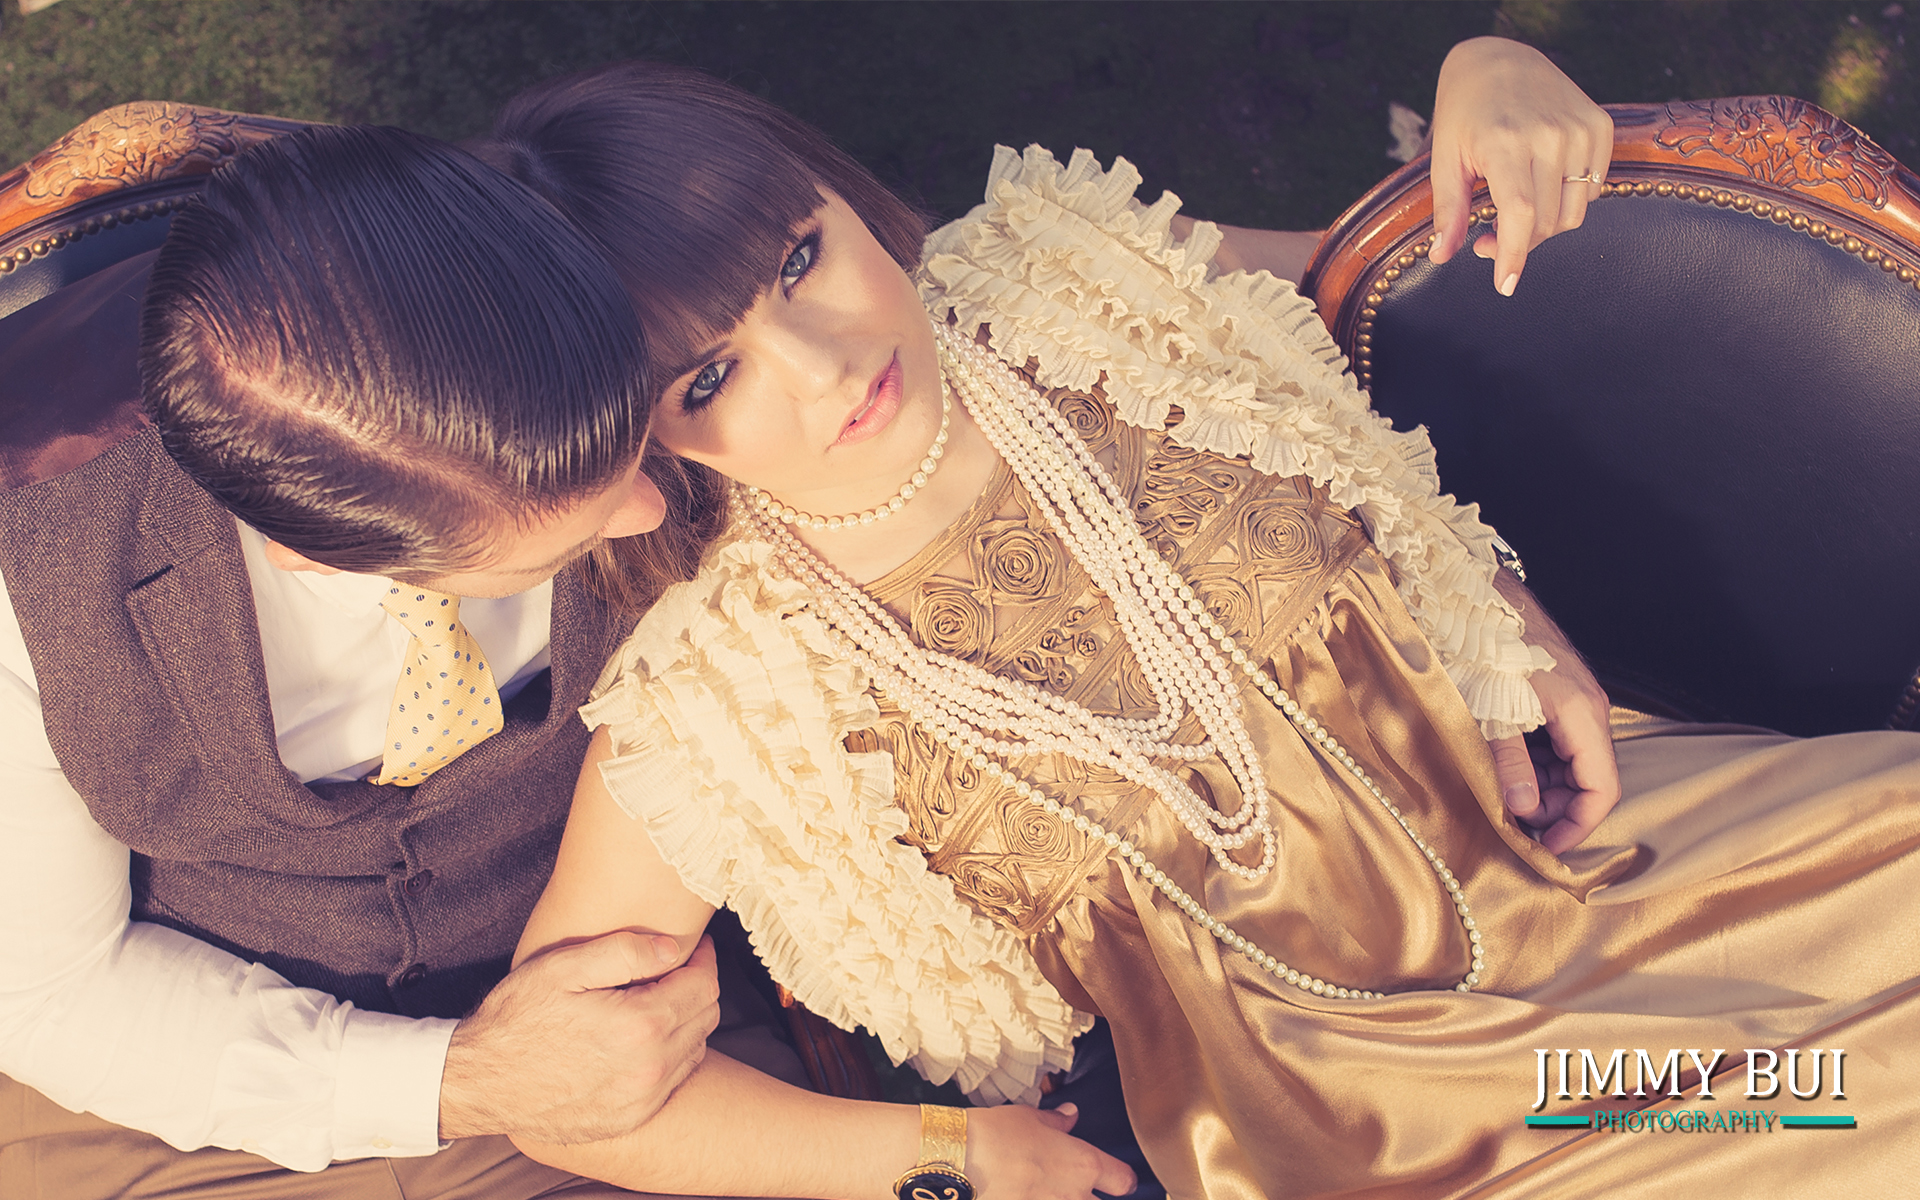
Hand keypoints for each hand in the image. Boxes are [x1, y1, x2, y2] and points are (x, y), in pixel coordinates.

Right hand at [439, 932, 721, 1143]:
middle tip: (674, 971)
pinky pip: (673, 1082)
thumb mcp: (563, 968)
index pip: (703, 985)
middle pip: (707, 1017)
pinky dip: (670, 1057)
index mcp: (640, 1026)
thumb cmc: (517, 1018)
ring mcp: (641, 1100)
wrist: (480, 1082)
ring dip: (686, 1022)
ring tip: (658, 1002)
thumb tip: (674, 947)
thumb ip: (625, 952)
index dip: (704, 959)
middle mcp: (649, 1070)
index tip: (695, 946)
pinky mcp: (629, 1119)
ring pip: (695, 1050)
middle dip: (697, 987)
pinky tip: (642, 1041)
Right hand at [968, 1102, 1136, 1197]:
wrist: (959, 1161)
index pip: (1124, 1181)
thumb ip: (1058, 1122)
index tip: (1118, 1178)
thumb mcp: (1030, 1118)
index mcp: (1083, 1164)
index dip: (1124, 1179)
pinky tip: (1029, 1194)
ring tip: (1053, 1191)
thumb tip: (1071, 1115)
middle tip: (1083, 1188)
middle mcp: (1074, 1196)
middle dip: (1095, 1197)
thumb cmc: (996, 1134)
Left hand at [1428, 37, 1612, 294]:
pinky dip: (1567, 201)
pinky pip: (1591, 189)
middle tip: (1485, 242)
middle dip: (1516, 245)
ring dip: (1542, 229)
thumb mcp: (1445, 159)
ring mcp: (1580, 129)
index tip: (1505, 285)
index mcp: (1506, 142)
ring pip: (1572, 212)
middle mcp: (1550, 135)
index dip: (1512, 255)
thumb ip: (1448, 210)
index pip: (1519, 214)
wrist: (1500, 59)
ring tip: (1510, 216)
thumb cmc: (1465, 113)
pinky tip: (1540, 186)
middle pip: (1545, 221)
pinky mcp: (1601, 126)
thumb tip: (1441, 257)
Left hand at [1488, 573, 1619, 854]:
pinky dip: (1540, 762)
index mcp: (1583, 714)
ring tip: (1506, 799)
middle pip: (1591, 777)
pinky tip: (1507, 767)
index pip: (1602, 788)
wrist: (1472, 593)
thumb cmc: (1480, 647)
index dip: (1580, 826)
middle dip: (1559, 809)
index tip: (1550, 849)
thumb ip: (1510, 766)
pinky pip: (1561, 740)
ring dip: (1547, 787)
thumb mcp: (1490, 714)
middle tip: (1516, 824)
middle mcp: (1590, 707)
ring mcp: (1577, 699)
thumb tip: (1524, 812)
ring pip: (1575, 761)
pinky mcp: (1559, 693)